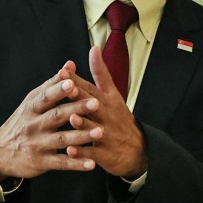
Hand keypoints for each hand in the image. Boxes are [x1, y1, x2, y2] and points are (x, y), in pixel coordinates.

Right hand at [0, 61, 100, 180]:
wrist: (0, 153)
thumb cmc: (23, 121)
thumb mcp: (32, 102)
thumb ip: (52, 85)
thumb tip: (70, 65)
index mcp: (32, 108)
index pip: (45, 97)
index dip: (58, 90)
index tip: (73, 83)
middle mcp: (34, 125)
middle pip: (57, 116)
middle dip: (76, 109)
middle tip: (96, 103)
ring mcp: (38, 144)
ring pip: (62, 140)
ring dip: (82, 136)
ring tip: (101, 132)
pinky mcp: (42, 162)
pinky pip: (61, 163)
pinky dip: (76, 164)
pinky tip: (92, 164)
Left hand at [64, 46, 146, 178]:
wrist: (138, 149)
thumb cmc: (119, 119)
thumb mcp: (113, 94)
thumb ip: (101, 73)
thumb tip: (94, 49)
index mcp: (106, 100)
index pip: (90, 87)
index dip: (77, 80)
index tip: (64, 71)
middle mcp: (106, 115)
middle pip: (91, 105)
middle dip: (79, 97)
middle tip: (67, 89)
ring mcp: (106, 134)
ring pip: (92, 128)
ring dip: (83, 124)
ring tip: (72, 118)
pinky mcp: (106, 153)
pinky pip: (92, 153)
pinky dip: (82, 153)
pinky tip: (71, 151)